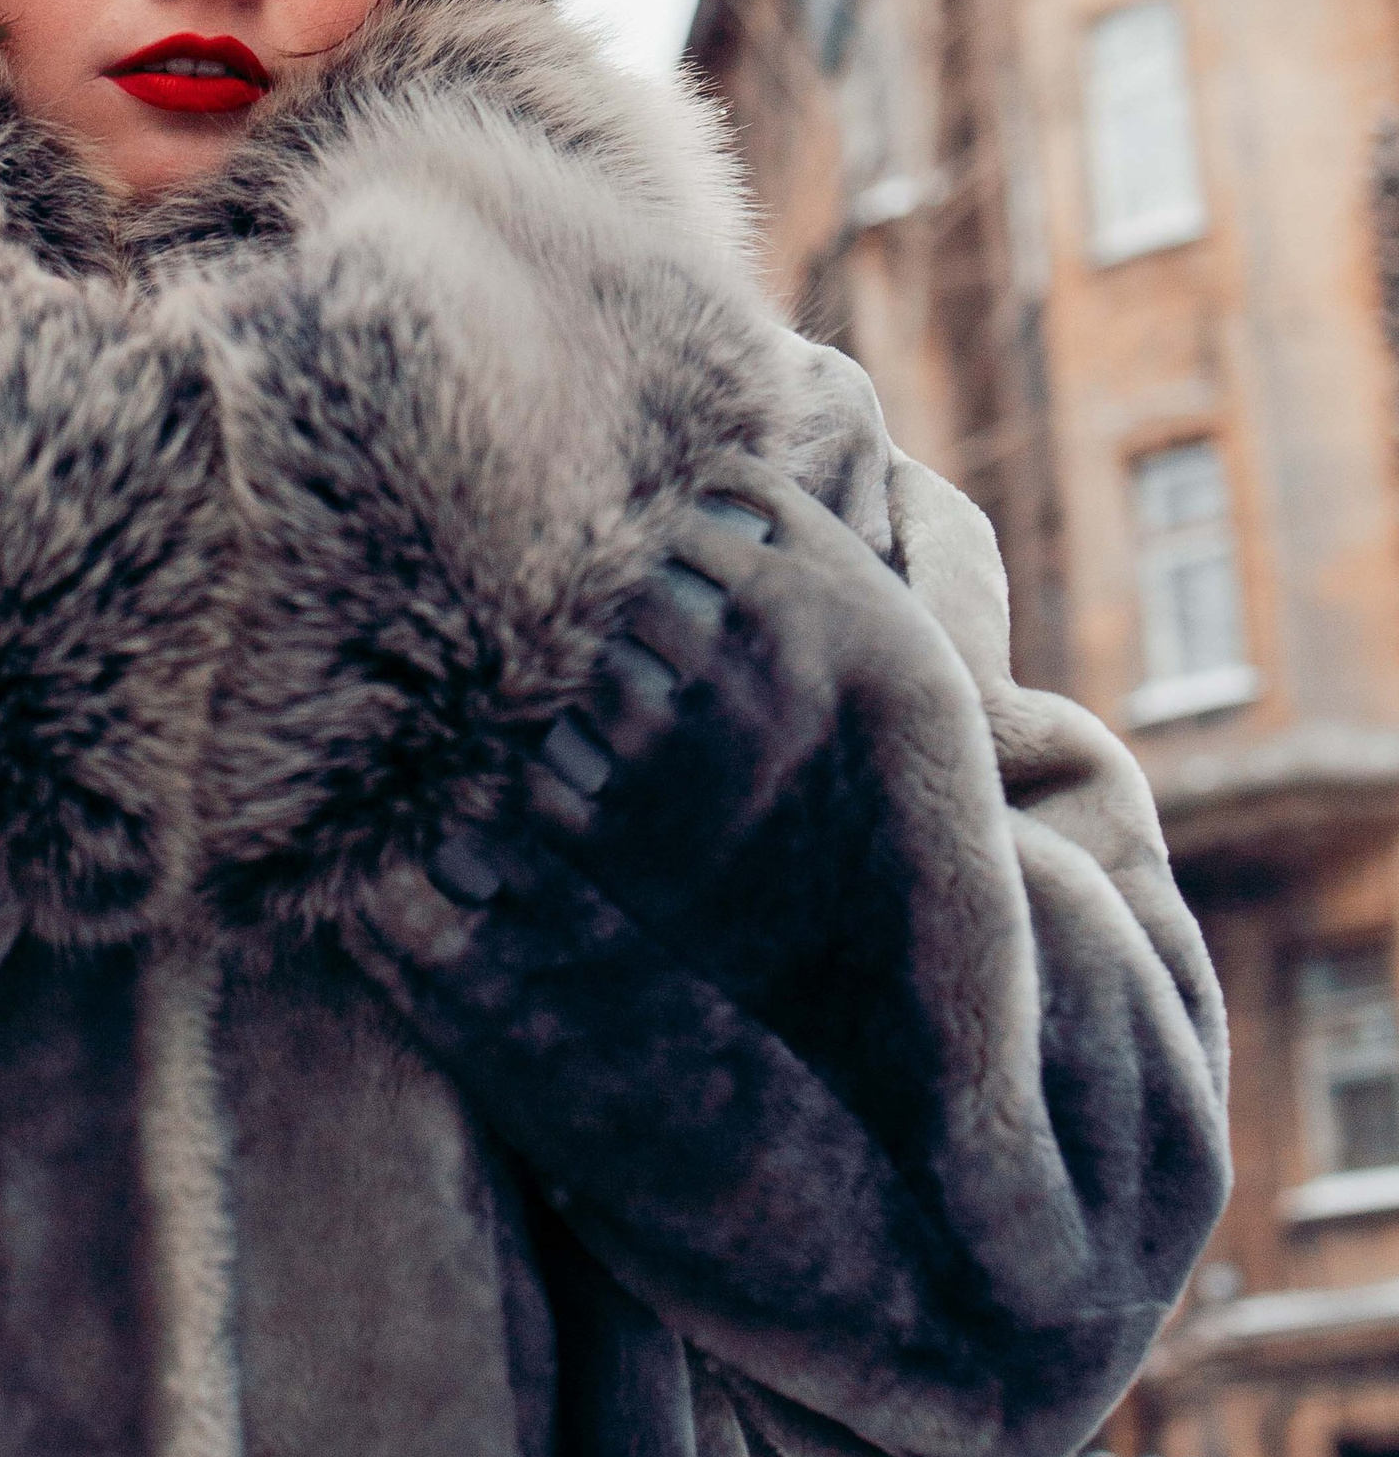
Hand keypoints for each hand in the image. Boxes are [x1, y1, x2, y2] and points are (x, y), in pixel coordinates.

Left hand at [424, 456, 978, 1018]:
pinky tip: (622, 798)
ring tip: (662, 744)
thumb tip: (716, 491)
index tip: (715, 594)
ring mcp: (666, 744)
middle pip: (632, 580)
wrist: (913, 965)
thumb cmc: (915, 793)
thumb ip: (812, 551)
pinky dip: (564, 772)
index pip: (695, 508)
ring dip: (603, 690)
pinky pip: (542, 760)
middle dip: (646, 616)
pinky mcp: (615, 839)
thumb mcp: (904, 642)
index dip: (697, 550)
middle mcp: (731, 654)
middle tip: (681, 674)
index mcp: (804, 592)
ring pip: (582, 662)